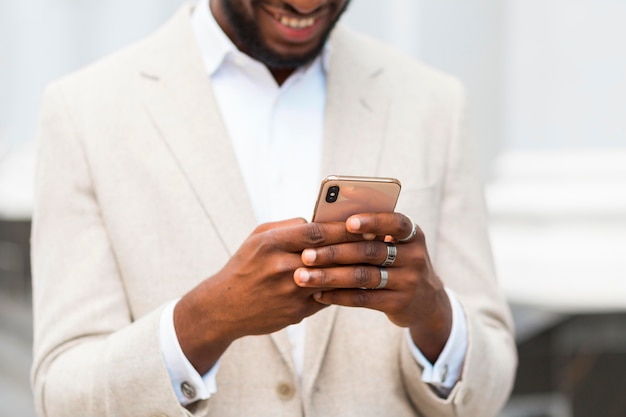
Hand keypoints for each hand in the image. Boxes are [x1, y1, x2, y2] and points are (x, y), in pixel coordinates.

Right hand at [174, 218, 360, 373]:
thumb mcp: (257, 237)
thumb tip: (318, 220)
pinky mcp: (296, 312)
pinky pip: (328, 298)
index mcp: (272, 243)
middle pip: (329, 255)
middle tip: (378, 240)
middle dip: (356, 247)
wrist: (224, 306)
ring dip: (355, 270)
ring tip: (375, 262)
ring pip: (333, 279)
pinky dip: (343, 290)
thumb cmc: (244, 265)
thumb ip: (288, 226)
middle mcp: (282, 266)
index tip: (363, 223)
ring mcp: (290, 292)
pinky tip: (358, 283)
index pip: (316, 231)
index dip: (343, 227)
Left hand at [294, 213, 451, 361]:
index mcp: (412, 234)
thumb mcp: (396, 245)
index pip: (395, 223)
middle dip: (334, 252)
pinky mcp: (399, 304)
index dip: (373, 221)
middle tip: (306, 254)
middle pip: (370, 251)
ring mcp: (408, 281)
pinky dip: (338, 296)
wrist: (426, 302)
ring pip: (363, 276)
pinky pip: (363, 299)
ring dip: (330, 276)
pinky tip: (318, 294)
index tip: (348, 221)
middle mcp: (414, 256)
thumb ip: (372, 235)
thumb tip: (327, 223)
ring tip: (303, 276)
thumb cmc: (397, 263)